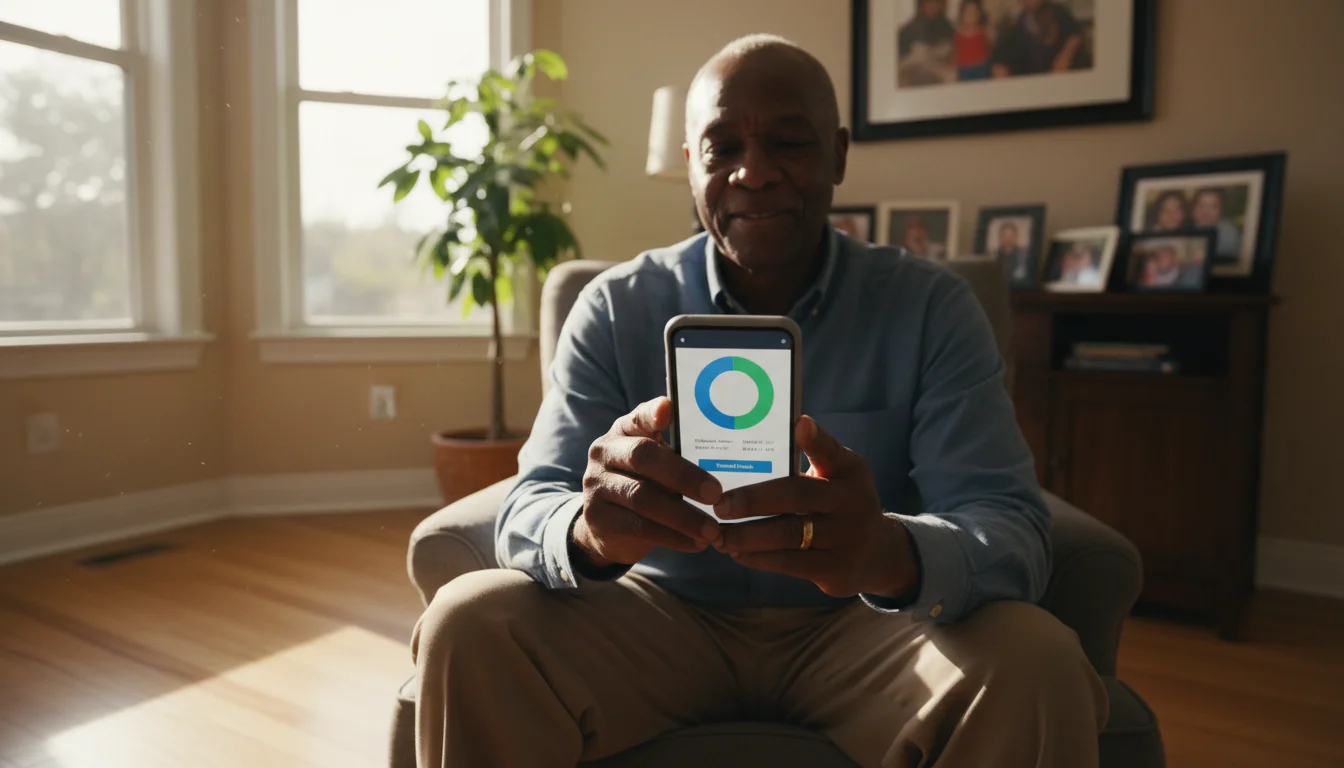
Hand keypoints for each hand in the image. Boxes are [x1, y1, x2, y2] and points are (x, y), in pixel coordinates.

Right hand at [573, 397, 722, 569]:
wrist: (606, 525)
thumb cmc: (645, 484)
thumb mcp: (656, 464)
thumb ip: (677, 453)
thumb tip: (724, 453)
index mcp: (624, 431)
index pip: (637, 416)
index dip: (652, 413)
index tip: (668, 409)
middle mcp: (605, 452)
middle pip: (642, 458)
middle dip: (683, 475)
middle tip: (715, 493)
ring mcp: (596, 485)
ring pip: (642, 498)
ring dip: (683, 516)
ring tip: (712, 529)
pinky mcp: (597, 518)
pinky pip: (639, 528)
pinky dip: (673, 537)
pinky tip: (696, 543)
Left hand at [713, 416, 919, 599]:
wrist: (877, 553)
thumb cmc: (841, 501)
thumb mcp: (838, 474)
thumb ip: (813, 455)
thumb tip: (782, 426)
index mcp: (849, 472)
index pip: (830, 451)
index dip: (816, 438)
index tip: (799, 424)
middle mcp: (852, 503)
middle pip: (796, 497)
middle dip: (753, 500)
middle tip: (719, 504)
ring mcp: (845, 538)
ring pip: (788, 535)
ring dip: (747, 535)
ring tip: (718, 533)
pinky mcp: (835, 570)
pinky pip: (790, 563)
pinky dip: (759, 558)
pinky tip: (736, 551)